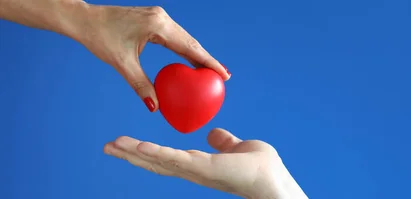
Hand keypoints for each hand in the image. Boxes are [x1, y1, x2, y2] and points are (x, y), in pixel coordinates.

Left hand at [73, 4, 230, 111]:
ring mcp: (158, 16)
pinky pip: (175, 36)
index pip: (189, 47)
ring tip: (211, 71)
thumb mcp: (122, 63)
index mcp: (158, 26)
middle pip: (191, 42)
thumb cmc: (100, 38)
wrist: (84, 19)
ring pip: (184, 38)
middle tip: (223, 77)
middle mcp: (162, 18)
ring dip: (197, 54)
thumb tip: (155, 107)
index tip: (224, 74)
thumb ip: (141, 85)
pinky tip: (190, 59)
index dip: (208, 62)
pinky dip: (185, 48)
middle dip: (207, 60)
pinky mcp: (153, 19)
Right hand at [103, 128, 307, 198]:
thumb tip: (212, 133)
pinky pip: (174, 159)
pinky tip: (138, 146)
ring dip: (134, 153)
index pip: (166, 158)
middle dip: (130, 154)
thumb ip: (224, 142)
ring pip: (159, 161)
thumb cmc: (262, 169)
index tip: (126, 144)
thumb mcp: (238, 148)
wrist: (274, 182)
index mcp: (199, 165)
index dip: (145, 152)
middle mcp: (193, 171)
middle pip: (155, 162)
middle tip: (107, 146)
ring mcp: (196, 171)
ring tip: (111, 145)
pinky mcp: (203, 169)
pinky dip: (155, 153)